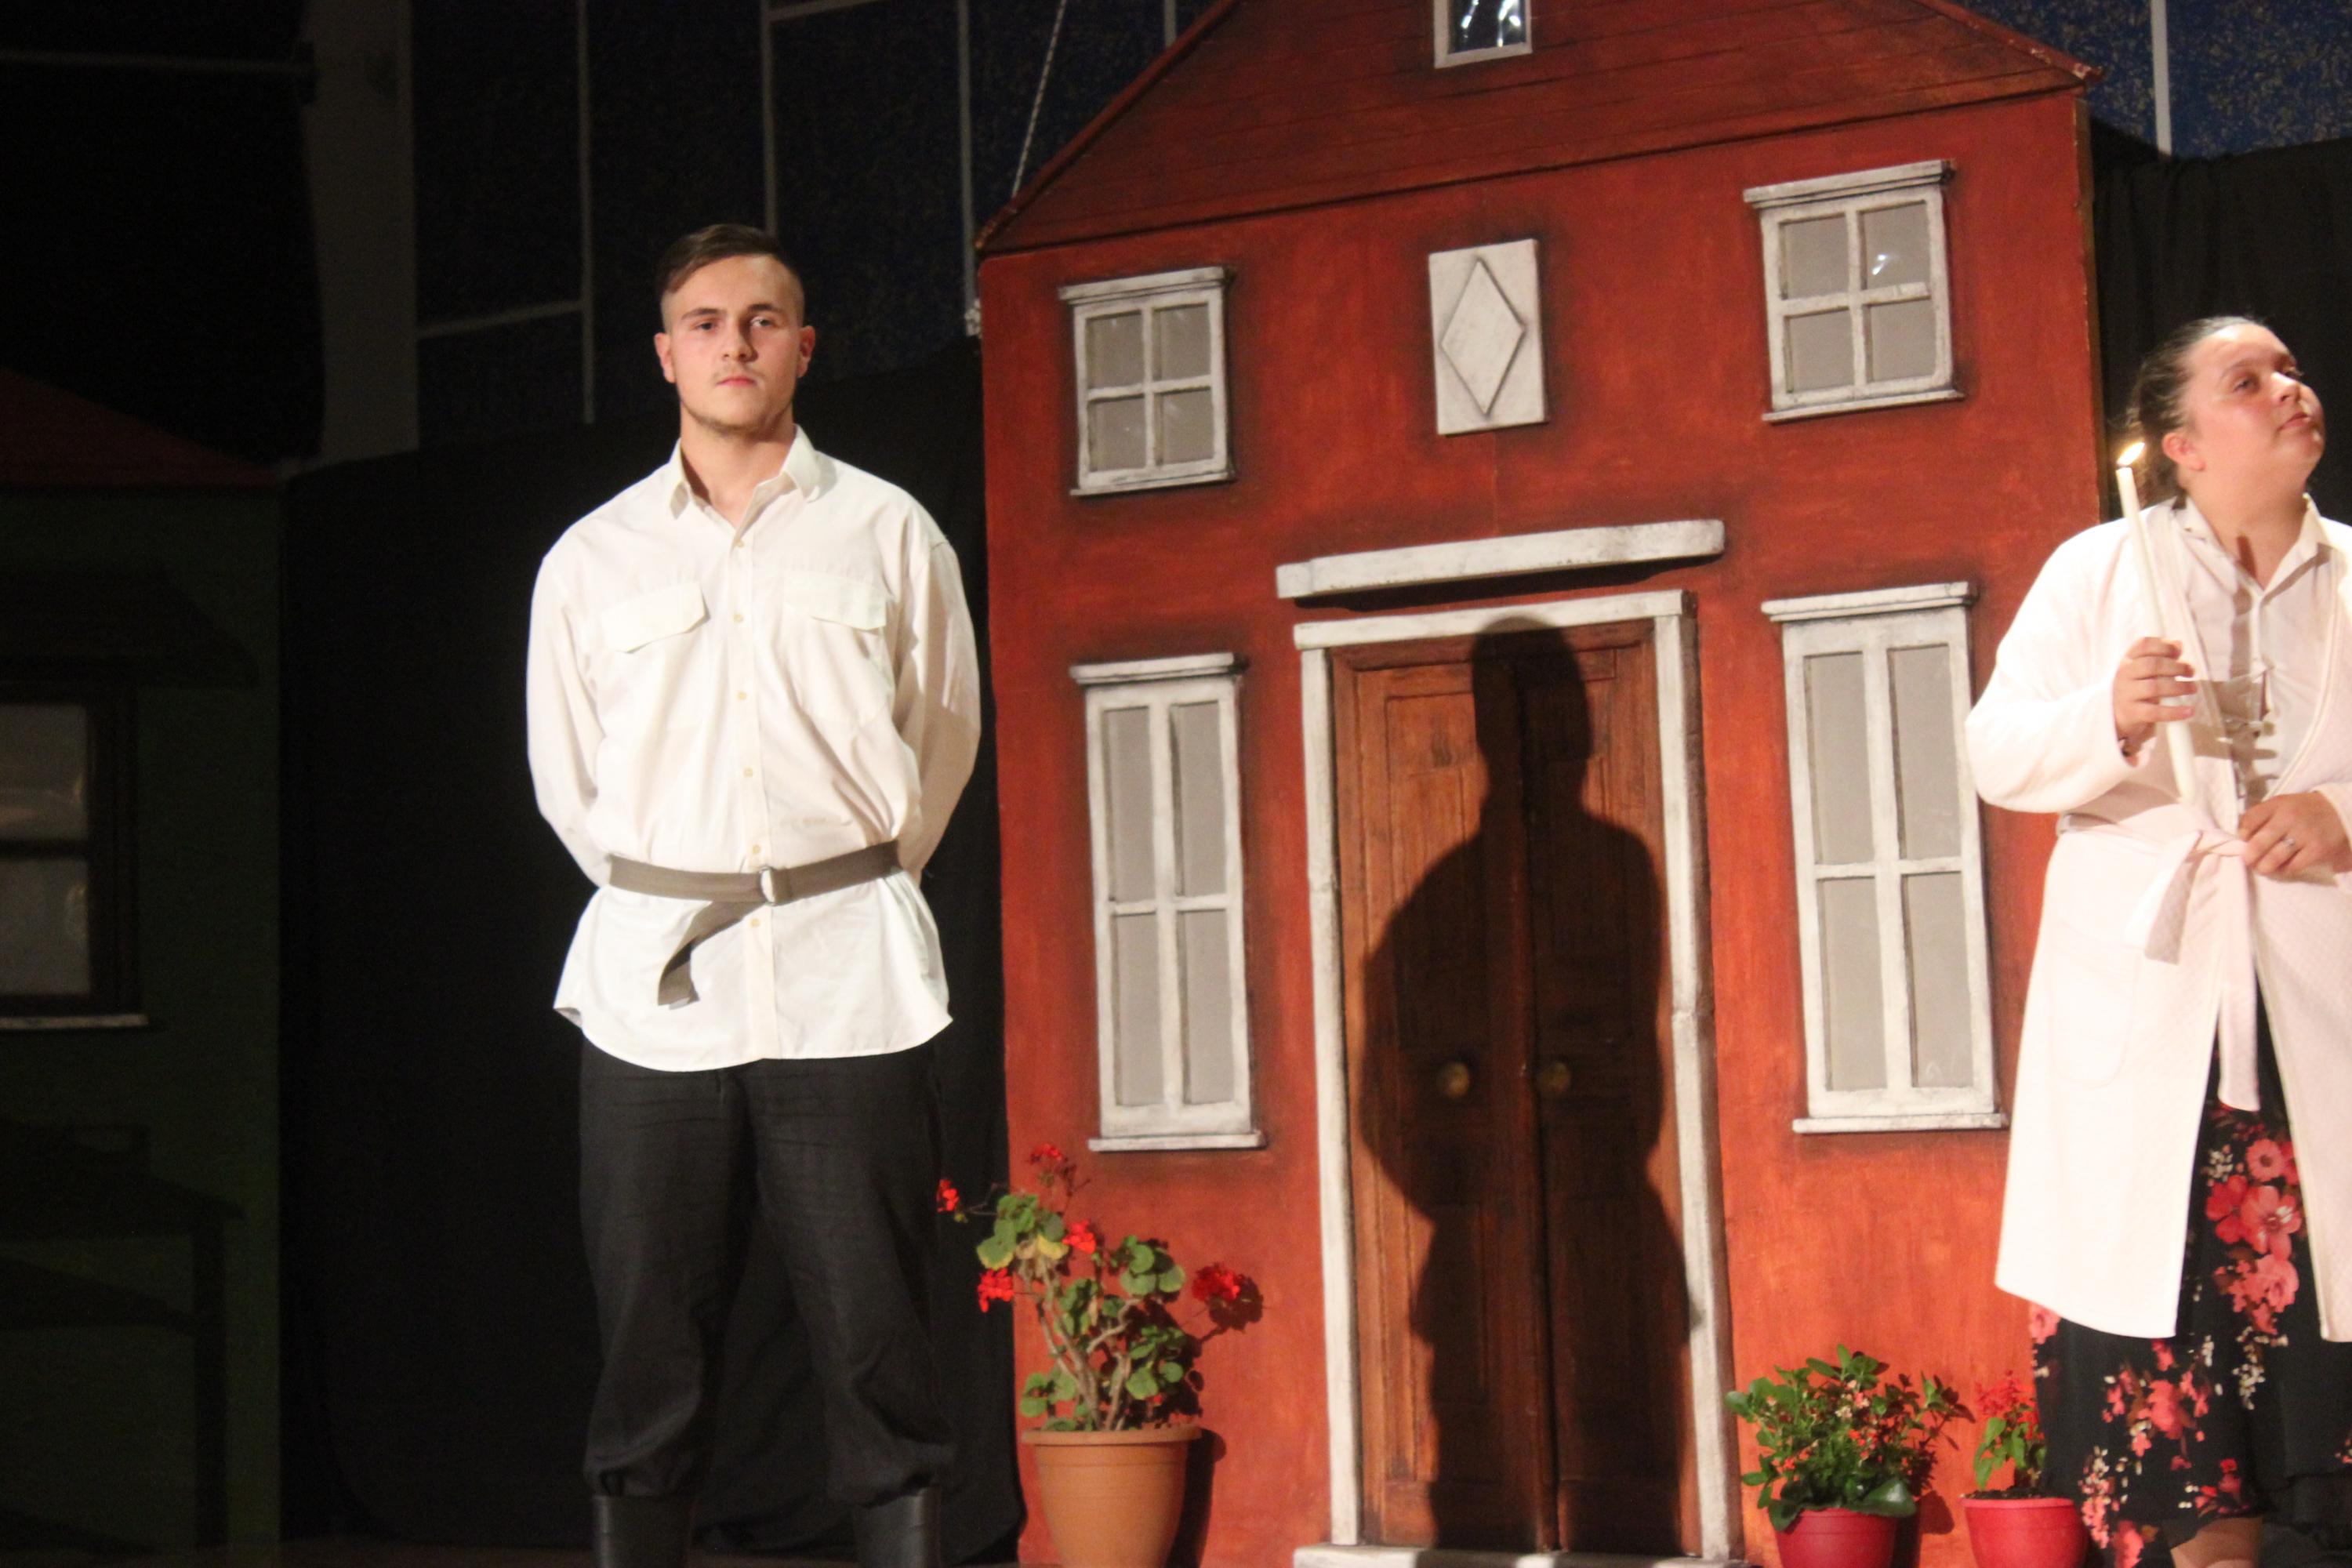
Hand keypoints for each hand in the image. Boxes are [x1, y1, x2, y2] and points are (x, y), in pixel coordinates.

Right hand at [2112, 637, 2194, 753]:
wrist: (2118, 714)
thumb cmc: (2138, 687)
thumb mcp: (2145, 669)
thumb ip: (2161, 656)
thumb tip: (2179, 644)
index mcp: (2128, 660)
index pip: (2144, 645)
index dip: (2164, 645)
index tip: (2179, 651)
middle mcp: (2124, 674)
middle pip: (2152, 665)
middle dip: (2176, 666)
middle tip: (2191, 672)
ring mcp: (2126, 694)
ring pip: (2155, 687)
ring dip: (2179, 687)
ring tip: (2193, 688)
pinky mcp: (2131, 713)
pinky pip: (2155, 712)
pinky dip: (2175, 712)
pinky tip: (2190, 711)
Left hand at [2238, 792, 2351, 878]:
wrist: (2340, 811)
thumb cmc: (2304, 810)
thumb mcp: (2282, 804)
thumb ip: (2262, 815)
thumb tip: (2241, 834)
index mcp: (2278, 805)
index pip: (2250, 820)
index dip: (2242, 834)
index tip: (2242, 841)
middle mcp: (2290, 818)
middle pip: (2259, 843)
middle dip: (2249, 856)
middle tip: (2248, 861)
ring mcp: (2304, 834)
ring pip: (2274, 858)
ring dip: (2264, 867)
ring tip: (2262, 868)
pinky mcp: (2318, 849)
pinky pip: (2293, 866)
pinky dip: (2284, 870)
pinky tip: (2282, 868)